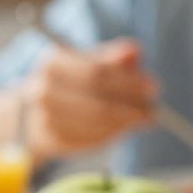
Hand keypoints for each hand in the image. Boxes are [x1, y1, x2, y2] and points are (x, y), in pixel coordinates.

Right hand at [24, 39, 158, 161]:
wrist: (40, 112)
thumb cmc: (75, 83)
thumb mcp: (93, 63)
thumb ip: (115, 58)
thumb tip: (134, 51)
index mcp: (54, 63)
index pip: (97, 73)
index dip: (128, 82)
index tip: (153, 88)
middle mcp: (43, 90)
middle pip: (98, 102)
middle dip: (131, 107)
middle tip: (153, 110)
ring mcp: (45, 117)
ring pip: (98, 123)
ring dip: (126, 123)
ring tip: (143, 119)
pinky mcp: (54, 140)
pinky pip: (93, 140)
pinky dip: (114, 135)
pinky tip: (123, 128)